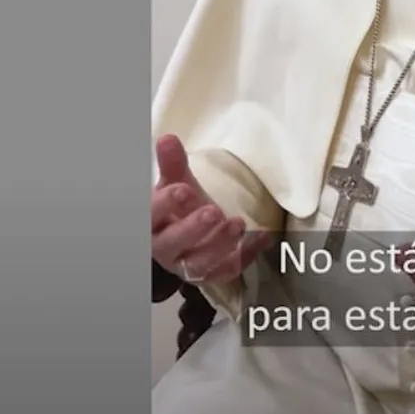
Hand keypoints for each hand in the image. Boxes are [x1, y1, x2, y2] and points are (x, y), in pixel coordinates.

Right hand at [151, 134, 272, 285]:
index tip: (183, 189)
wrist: (187, 236)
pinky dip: (247, 253)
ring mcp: (187, 266)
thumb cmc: (179, 208)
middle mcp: (165, 249)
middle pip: (173, 244)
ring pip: (199, 263)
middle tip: (214, 212)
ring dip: (220, 245)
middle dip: (193, 228)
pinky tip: (262, 236)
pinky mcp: (212, 275)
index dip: (165, 204)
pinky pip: (228, 269)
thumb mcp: (175, 183)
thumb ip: (173, 164)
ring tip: (237, 224)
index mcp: (152, 224)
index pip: (151, 216)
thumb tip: (168, 139)